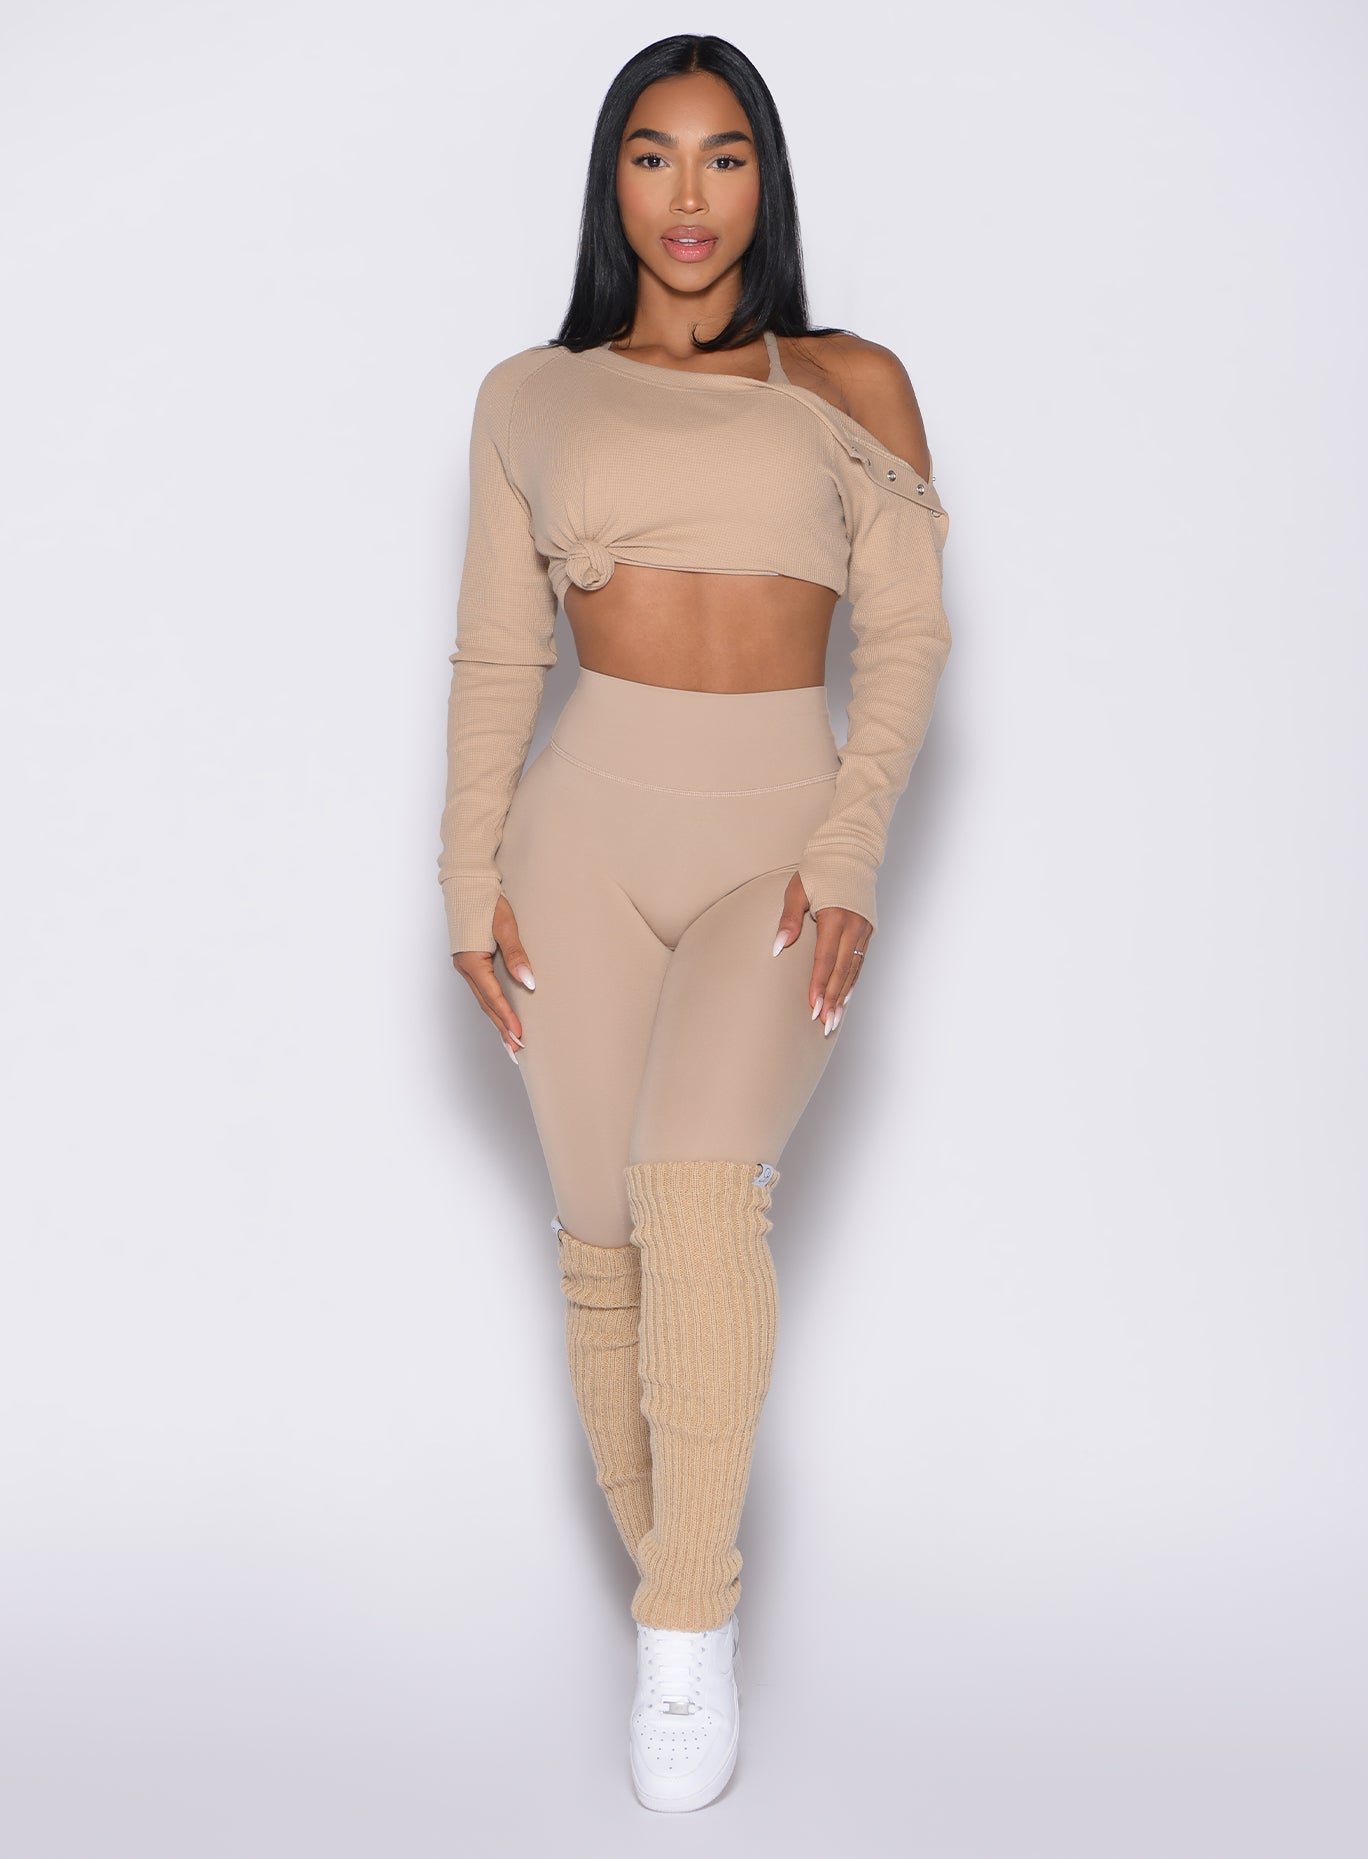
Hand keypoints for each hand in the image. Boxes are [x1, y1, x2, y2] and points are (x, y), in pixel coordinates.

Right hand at [451, 894, 535, 1063]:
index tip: (520, 1035)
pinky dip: (493, 1006)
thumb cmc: (488, 900)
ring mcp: (465, 965)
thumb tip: (528, 982)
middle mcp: (465, 966)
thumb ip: (517, 955)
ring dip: (497, 1021)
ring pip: (483, 1000)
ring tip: (511, 1042)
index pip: (493, 997)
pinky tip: (502, 1016)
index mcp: (471, 960)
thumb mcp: (506, 925)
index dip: (507, 1017)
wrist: (469, 882)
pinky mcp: (471, 961)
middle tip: (517, 1051)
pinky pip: (482, 990)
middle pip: (486, 1005)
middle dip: (502, 1028)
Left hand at [772, 872, 871, 1036]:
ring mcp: (863, 929)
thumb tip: (779, 946)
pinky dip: (852, 981)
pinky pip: (859, 961)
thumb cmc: (819, 869)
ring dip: (843, 996)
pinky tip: (844, 997)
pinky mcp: (867, 930)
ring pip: (853, 969)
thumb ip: (789, 919)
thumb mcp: (798, 889)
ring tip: (834, 1019)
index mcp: (834, 916)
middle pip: (841, 970)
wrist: (849, 851)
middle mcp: (853, 926)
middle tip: (824, 1023)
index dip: (818, 985)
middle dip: (832, 999)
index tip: (812, 1006)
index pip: (825, 959)